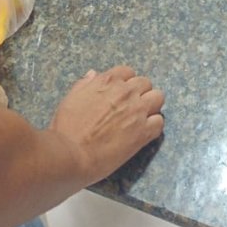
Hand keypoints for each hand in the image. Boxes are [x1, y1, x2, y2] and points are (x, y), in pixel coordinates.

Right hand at [50, 65, 164, 186]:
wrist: (71, 155)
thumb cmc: (66, 128)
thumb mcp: (71, 99)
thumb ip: (85, 84)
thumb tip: (94, 74)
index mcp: (108, 81)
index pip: (128, 72)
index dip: (126, 84)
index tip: (121, 95)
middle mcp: (126, 91)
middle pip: (145, 83)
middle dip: (140, 94)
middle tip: (131, 109)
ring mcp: (137, 110)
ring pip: (158, 98)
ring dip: (151, 107)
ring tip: (141, 120)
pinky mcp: (143, 132)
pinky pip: (159, 122)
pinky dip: (154, 127)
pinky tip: (144, 134)